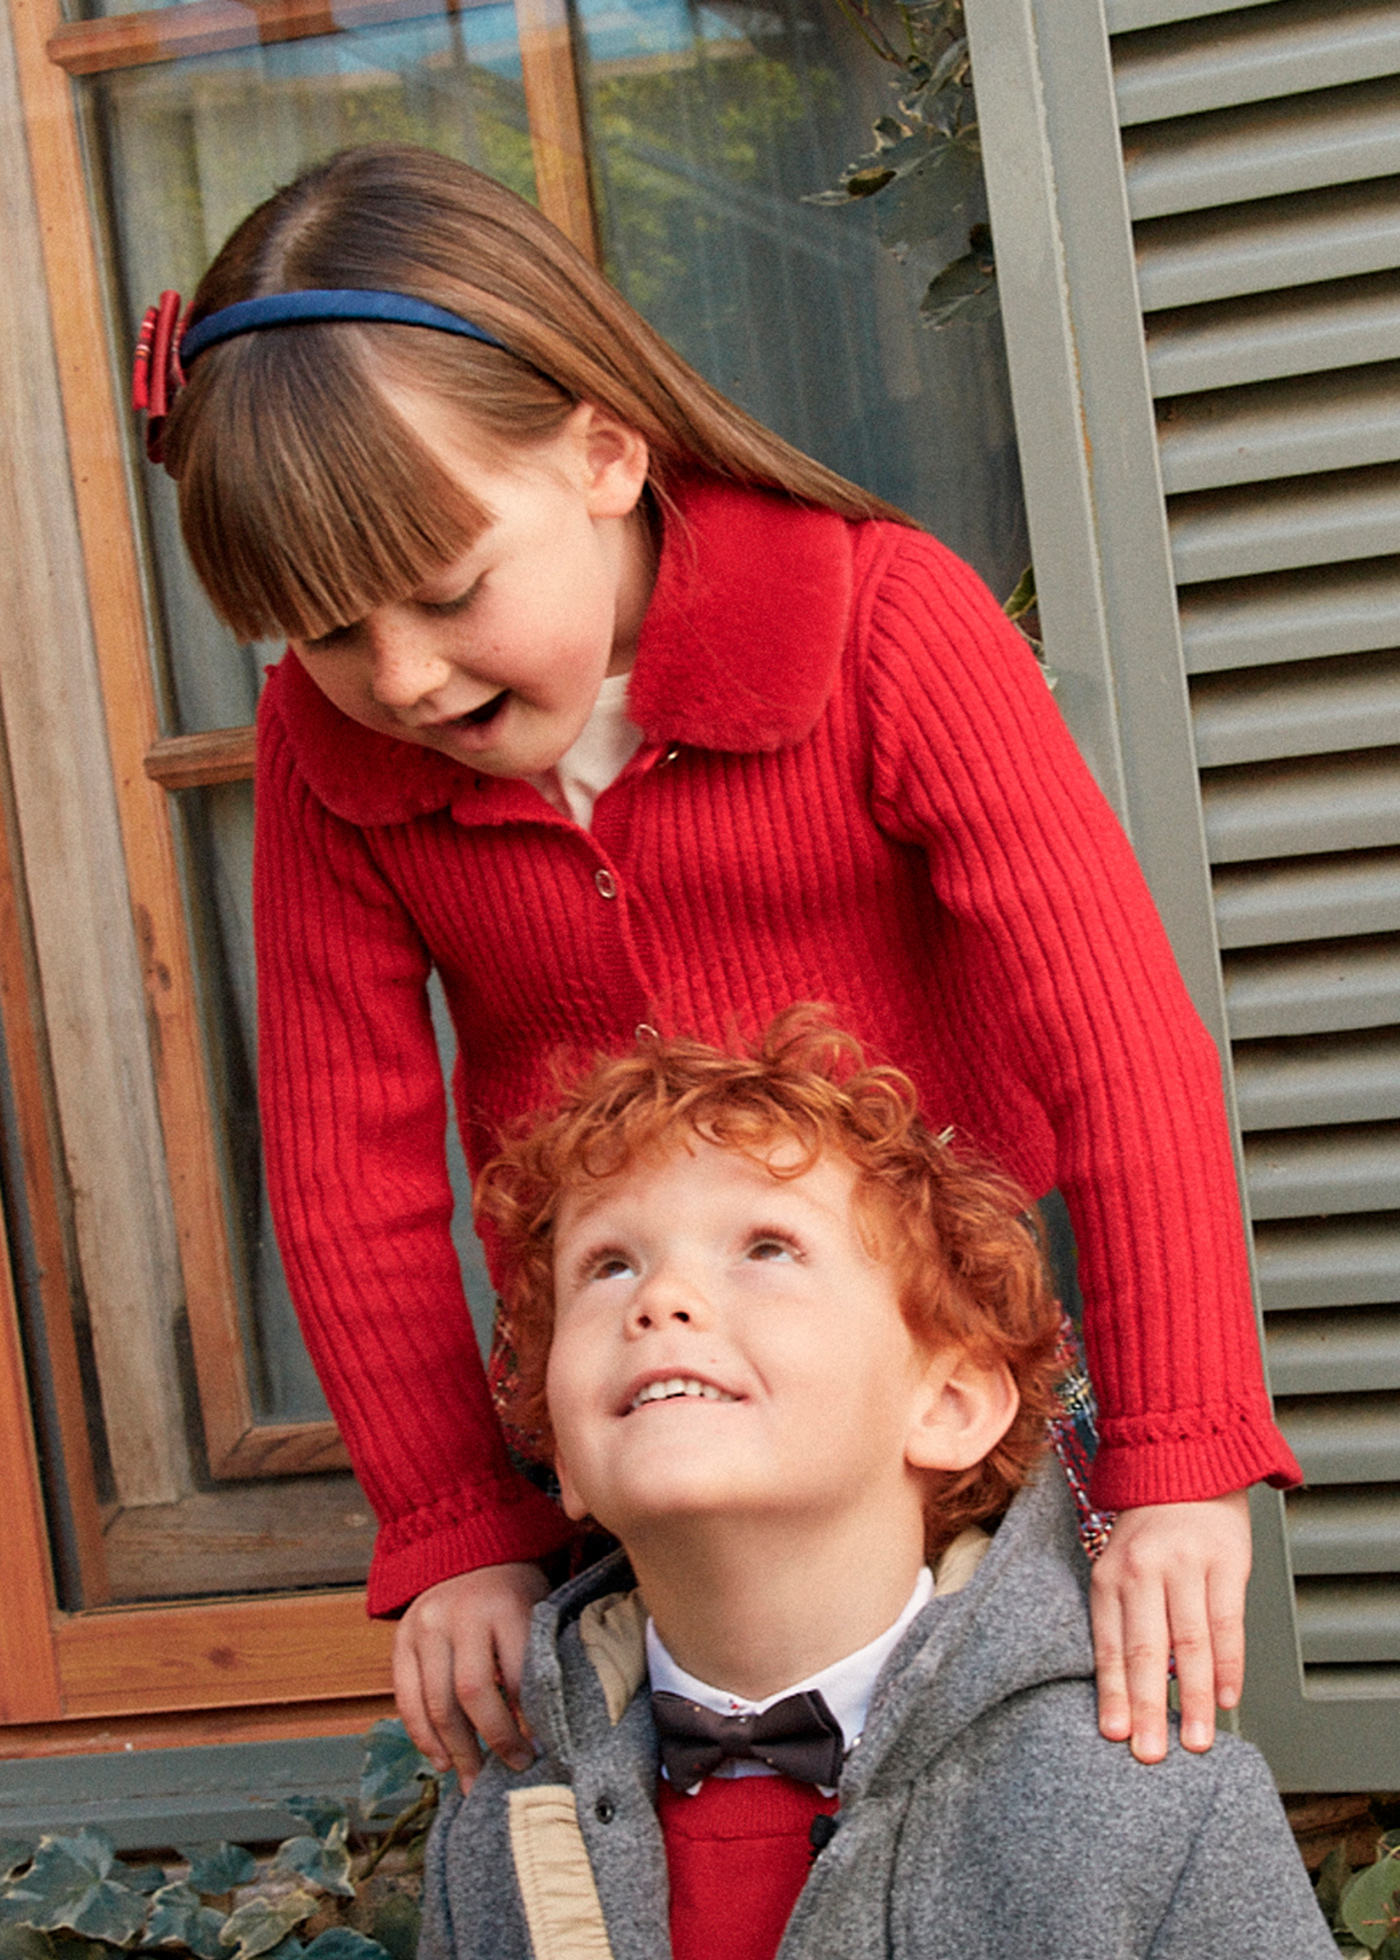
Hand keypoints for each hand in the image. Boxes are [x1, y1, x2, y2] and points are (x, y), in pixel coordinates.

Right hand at [393, 1561, 550, 1787]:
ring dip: (456, 1750)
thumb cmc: (513, 1593)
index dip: (528, 1721)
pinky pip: (406, 1698)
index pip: (517, 1676)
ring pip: (436, 1702)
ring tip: (474, 1780)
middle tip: (511, 1772)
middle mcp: (461, 1615)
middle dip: (492, 1742)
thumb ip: (536, 1663)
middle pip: (472, 1694)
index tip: (541, 1751)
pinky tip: (441, 1760)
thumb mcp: (536, 1613)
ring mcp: (425, 1626)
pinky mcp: (401, 1639)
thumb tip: (539, 1736)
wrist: (468, 1551)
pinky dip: (422, 1736)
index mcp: (504, 1607)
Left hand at [1090, 1490, 1251, 1763]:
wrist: (1187, 1466)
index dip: (1112, 1692)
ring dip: (1195, 1699)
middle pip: (1146, 1650)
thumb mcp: (1120, 1563)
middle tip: (1151, 1755)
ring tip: (1197, 1741)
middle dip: (1148, 1708)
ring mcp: (1187, 1565)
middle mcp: (1144, 1570)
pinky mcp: (1226, 1563)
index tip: (1115, 1735)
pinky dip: (1229, 1666)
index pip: (1108, 1644)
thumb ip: (1122, 1616)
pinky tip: (1228, 1699)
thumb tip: (1127, 1690)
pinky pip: (1227, 1623)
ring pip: (1191, 1644)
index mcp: (1110, 1575)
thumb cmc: (1149, 1529)